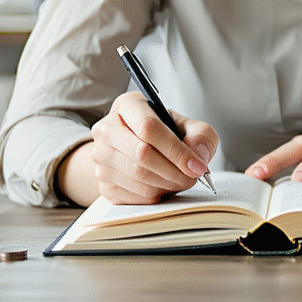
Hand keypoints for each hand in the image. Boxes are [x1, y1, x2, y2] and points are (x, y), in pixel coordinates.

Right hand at [86, 92, 218, 204]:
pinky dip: (156, 195)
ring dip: (167, 184)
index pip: (148, 126)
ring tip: (181, 181)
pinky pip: (133, 195)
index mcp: (128, 105)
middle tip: (192, 177)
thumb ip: (201, 135)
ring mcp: (100, 157)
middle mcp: (106, 129)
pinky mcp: (103, 183)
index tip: (196, 165)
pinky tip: (164, 187)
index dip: (175, 149)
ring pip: (138, 176)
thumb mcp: (186, 126)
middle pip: (141, 154)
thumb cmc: (164, 135)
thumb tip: (199, 156)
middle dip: (174, 170)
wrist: (136, 151)